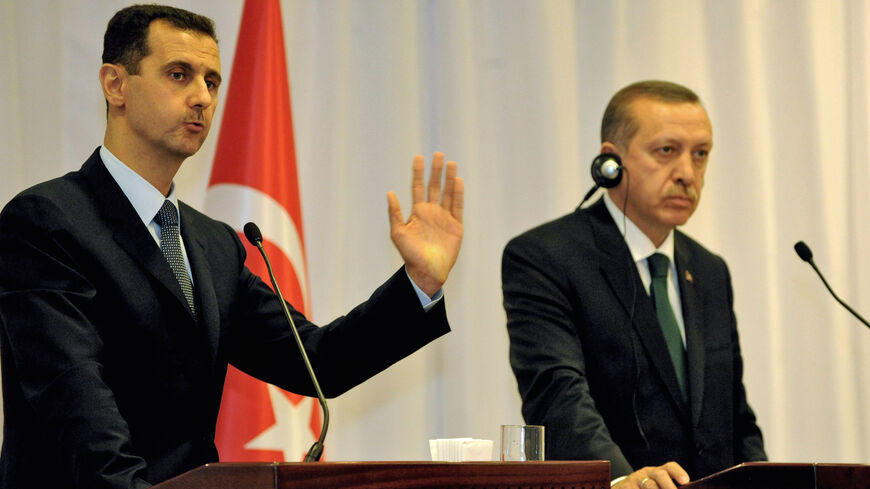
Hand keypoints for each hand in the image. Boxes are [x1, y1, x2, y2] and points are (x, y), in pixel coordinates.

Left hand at [387, 152, 463, 296]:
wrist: (427, 271)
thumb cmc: (410, 254)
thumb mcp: (398, 233)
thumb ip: (395, 213)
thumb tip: (389, 192)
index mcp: (417, 212)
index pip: (418, 187)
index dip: (418, 172)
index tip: (419, 157)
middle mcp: (431, 212)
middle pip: (434, 186)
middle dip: (436, 171)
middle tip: (438, 154)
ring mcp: (444, 217)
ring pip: (448, 193)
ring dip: (449, 178)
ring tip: (451, 163)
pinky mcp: (455, 225)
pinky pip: (458, 206)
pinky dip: (458, 194)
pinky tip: (458, 181)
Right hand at [613, 462, 689, 488]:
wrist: (622, 488)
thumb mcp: (657, 485)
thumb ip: (668, 486)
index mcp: (658, 472)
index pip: (670, 467)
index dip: (678, 473)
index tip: (685, 481)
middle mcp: (647, 473)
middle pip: (660, 475)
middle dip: (669, 487)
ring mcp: (635, 479)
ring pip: (649, 485)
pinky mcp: (625, 486)